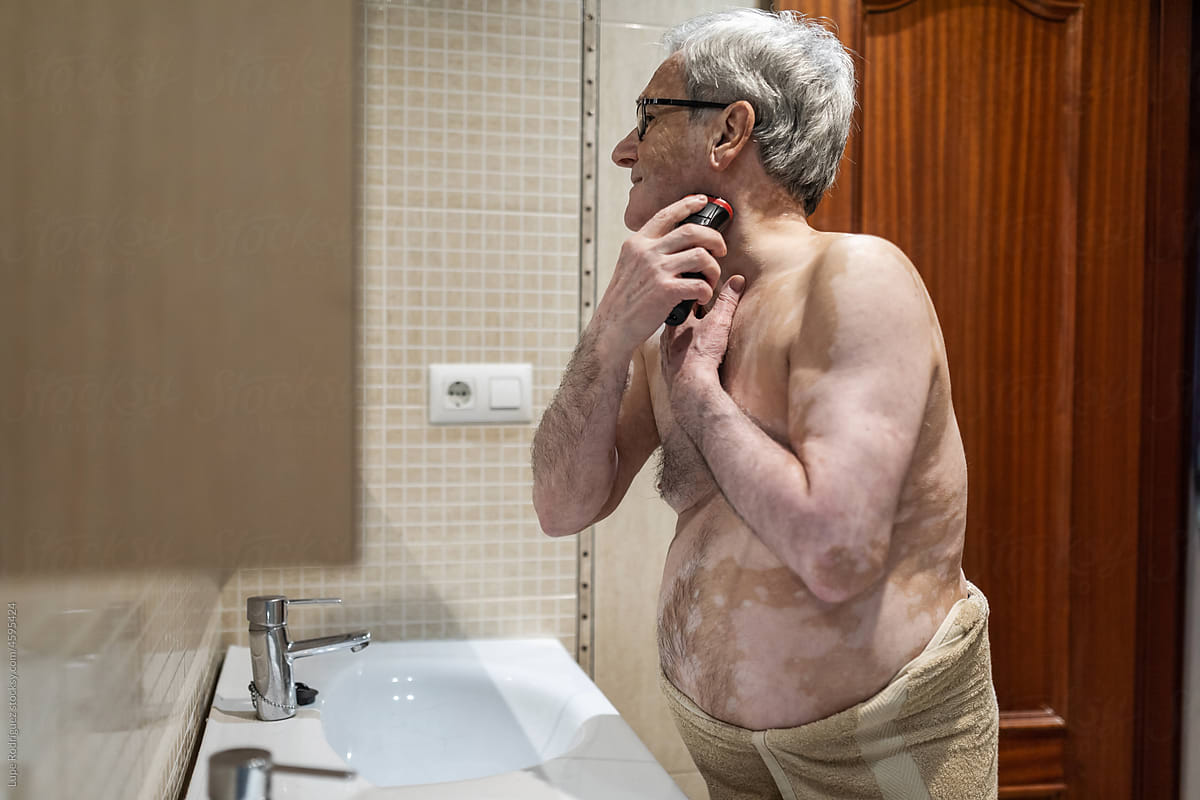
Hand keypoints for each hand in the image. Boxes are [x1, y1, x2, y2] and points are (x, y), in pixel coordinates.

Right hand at [592, 195, 726, 355]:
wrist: (612, 327)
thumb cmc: (623, 301)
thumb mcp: (629, 266)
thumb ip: (647, 251)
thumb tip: (673, 242)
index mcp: (637, 243)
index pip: (666, 214)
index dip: (687, 204)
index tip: (702, 201)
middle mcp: (646, 252)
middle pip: (692, 231)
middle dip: (714, 238)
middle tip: (721, 250)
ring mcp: (656, 270)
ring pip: (701, 256)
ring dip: (713, 268)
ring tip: (710, 279)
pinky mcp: (666, 290)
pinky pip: (700, 284)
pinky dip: (707, 291)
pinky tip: (702, 298)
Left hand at [660, 274, 744, 397]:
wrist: (690, 386)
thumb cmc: (701, 353)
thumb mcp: (718, 322)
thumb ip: (727, 300)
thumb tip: (737, 281)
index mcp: (675, 321)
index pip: (682, 301)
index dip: (694, 297)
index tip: (704, 296)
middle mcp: (666, 337)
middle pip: (679, 322)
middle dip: (690, 318)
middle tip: (703, 316)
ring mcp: (666, 355)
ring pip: (675, 341)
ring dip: (686, 338)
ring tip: (698, 338)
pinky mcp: (670, 372)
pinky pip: (676, 360)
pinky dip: (684, 357)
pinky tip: (691, 359)